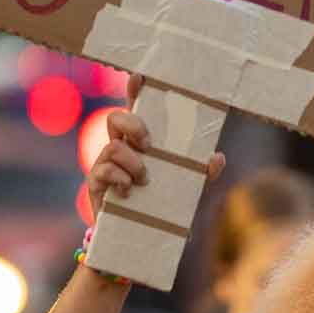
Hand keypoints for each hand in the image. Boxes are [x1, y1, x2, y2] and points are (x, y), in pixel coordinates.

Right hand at [83, 76, 225, 223]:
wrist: (135, 235)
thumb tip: (218, 157)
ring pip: (112, 146)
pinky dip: (119, 179)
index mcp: (138, 143)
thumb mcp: (183, 187)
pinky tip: (128, 191)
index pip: (135, 110)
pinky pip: (104, 170)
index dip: (133, 91)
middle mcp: (119, 147)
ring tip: (144, 179)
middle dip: (133, 126)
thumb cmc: (157, 203)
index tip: (139, 77)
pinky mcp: (95, 182)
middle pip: (116, 118)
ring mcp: (104, 164)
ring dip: (132, 162)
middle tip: (149, 144)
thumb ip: (201, 172)